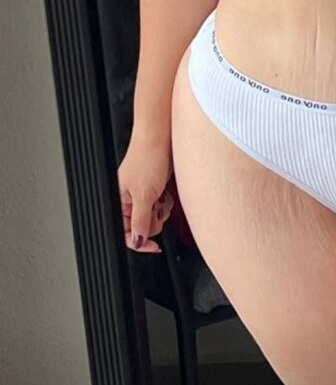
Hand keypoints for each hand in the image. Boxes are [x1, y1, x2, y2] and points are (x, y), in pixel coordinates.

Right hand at [117, 133, 174, 253]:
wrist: (161, 137)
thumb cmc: (147, 157)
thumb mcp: (144, 195)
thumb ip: (140, 221)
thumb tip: (136, 241)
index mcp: (119, 202)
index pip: (127, 233)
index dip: (141, 241)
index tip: (154, 247)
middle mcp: (129, 199)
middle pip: (143, 226)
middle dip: (154, 219)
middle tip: (157, 206)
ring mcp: (142, 194)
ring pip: (154, 216)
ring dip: (161, 209)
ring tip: (161, 196)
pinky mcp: (154, 188)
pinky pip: (161, 205)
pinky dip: (166, 201)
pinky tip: (165, 192)